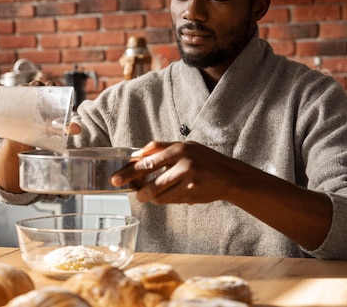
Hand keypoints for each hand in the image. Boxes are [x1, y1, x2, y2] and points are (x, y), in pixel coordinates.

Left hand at [111, 141, 238, 204]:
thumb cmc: (204, 158)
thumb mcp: (185, 146)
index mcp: (179, 149)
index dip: (130, 172)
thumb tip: (136, 154)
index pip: (148, 162)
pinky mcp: (192, 195)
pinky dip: (164, 200)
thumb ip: (160, 147)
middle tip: (134, 194)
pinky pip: (171, 201)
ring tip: (146, 196)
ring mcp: (189, 181)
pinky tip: (163, 197)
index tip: (117, 178)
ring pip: (161, 195)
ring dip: (151, 198)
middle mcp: (184, 164)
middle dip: (139, 191)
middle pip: (153, 183)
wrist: (229, 175)